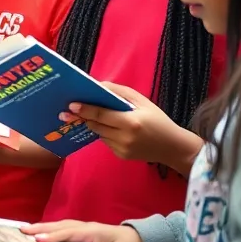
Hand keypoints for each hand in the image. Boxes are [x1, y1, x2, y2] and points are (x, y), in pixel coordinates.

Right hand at [19, 220, 143, 241]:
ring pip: (62, 226)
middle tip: (22, 230)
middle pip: (61, 225)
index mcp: (93, 231)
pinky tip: (45, 234)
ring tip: (28, 230)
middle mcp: (88, 227)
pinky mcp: (87, 233)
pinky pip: (66, 230)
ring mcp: (87, 228)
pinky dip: (53, 230)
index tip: (36, 240)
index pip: (68, 232)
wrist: (142, 240)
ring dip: (45, 227)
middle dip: (42, 227)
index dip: (52, 236)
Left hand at [60, 82, 202, 173]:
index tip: (71, 105)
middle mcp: (124, 138)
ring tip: (88, 116)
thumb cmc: (158, 119)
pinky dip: (105, 133)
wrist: (172, 147)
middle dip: (83, 117)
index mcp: (130, 122)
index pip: (101, 115)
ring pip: (99, 134)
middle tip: (68, 111)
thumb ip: (119, 92)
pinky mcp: (121, 156)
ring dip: (94, 124)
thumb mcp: (142, 101)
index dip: (85, 110)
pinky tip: (110, 128)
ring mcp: (122, 149)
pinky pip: (106, 141)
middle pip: (96, 125)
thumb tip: (97, 85)